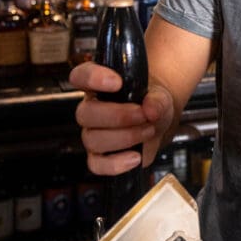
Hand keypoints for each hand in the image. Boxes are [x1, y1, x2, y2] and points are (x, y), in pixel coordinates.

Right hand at [70, 61, 174, 175]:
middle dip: (117, 116)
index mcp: (98, 86)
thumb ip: (157, 100)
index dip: (93, 78)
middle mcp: (91, 109)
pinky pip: (97, 165)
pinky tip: (135, 157)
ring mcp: (93, 134)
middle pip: (85, 113)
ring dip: (124, 137)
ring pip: (93, 140)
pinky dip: (116, 163)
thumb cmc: (152, 103)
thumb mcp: (160, 96)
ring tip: (148, 131)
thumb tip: (151, 109)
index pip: (81, 76)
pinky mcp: (99, 157)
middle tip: (142, 115)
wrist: (158, 123)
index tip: (117, 83)